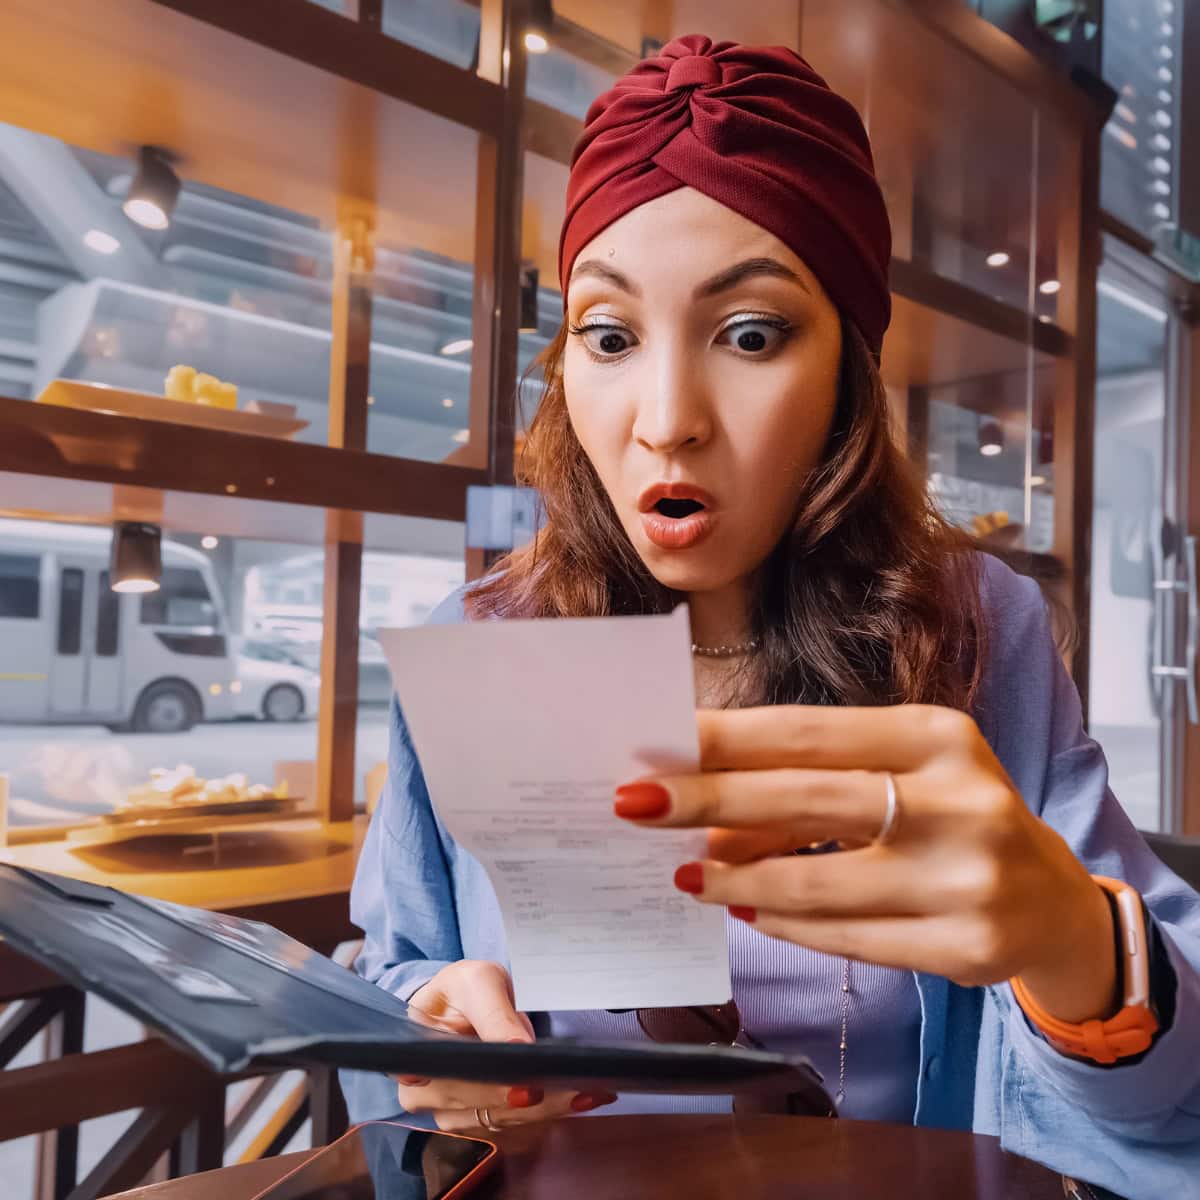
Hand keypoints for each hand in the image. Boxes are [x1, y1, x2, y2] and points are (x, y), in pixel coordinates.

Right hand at [395, 960, 616, 1131]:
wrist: (464, 999)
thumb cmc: (462, 988)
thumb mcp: (476, 982)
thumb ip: (493, 1013)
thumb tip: (517, 1048)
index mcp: (414, 1060)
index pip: (453, 1083)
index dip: (491, 1089)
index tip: (530, 1089)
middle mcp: (427, 1096)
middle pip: (482, 1106)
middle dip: (534, 1101)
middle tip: (577, 1089)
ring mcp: (453, 1112)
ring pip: (503, 1119)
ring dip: (549, 1109)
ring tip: (588, 1091)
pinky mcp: (480, 1118)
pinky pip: (517, 1122)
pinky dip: (551, 1110)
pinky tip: (582, 1098)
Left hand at [615, 705, 1119, 1023]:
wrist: (1052, 901)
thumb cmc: (951, 814)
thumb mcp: (903, 772)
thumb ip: (814, 780)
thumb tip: (702, 803)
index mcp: (937, 735)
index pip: (809, 731)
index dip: (725, 740)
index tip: (656, 743)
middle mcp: (959, 799)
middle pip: (805, 798)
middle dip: (708, 801)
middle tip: (635, 803)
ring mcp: (967, 878)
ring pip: (817, 880)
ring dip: (735, 879)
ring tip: (685, 875)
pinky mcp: (967, 947)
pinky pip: (846, 938)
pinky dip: (784, 923)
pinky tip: (747, 910)